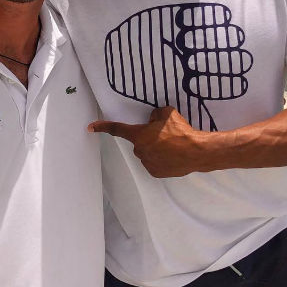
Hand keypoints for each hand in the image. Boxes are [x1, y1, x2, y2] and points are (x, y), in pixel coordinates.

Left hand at [89, 106, 211, 177]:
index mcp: (139, 135)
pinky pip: (156, 162)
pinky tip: (174, 155)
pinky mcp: (157, 173)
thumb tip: (152, 119)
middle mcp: (140, 151)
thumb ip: (155, 115)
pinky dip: (162, 158)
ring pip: (148, 152)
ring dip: (156, 148)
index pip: (117, 129)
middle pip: (139, 141)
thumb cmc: (180, 131)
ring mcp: (148, 164)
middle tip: (165, 134)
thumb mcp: (166, 113)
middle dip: (148, 137)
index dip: (103, 127)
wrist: (195, 151)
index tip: (90, 127)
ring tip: (173, 145)